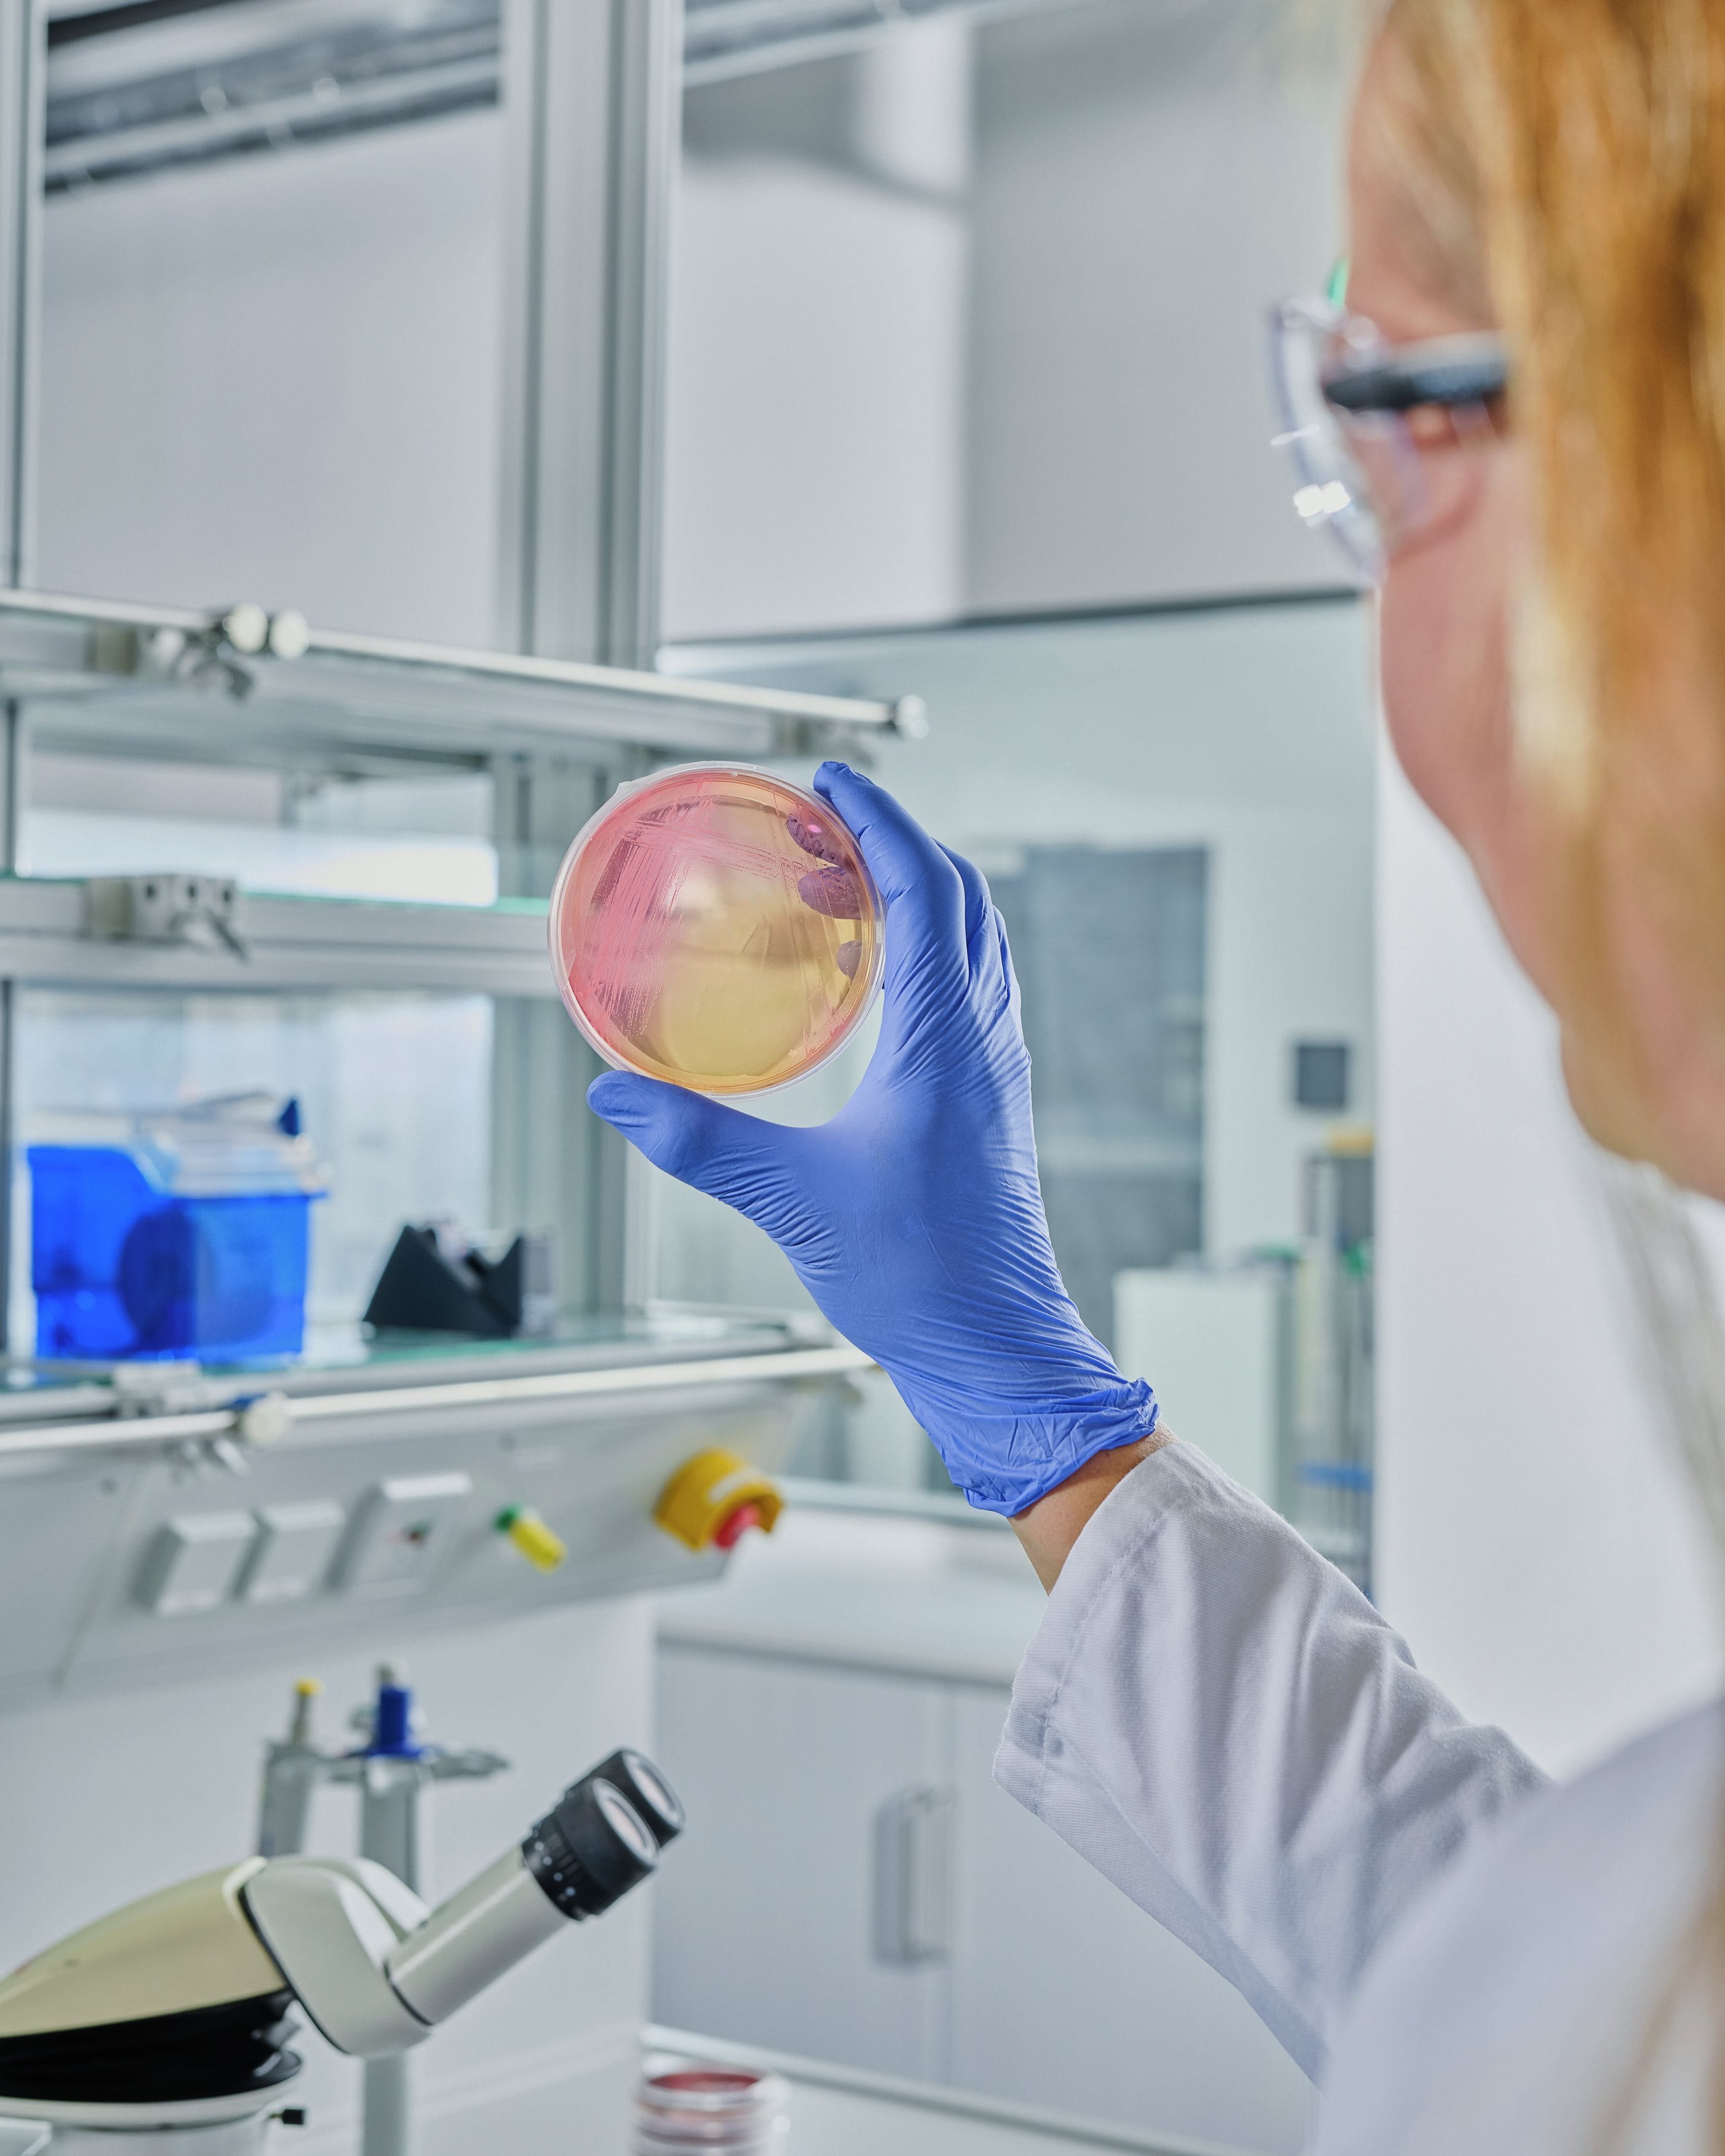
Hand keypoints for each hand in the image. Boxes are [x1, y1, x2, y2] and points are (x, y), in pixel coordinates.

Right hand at [586, 762, 1156, 1515]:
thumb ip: (701, 1142)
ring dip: (911, 896)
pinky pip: (968, 988)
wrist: (1000, 1349)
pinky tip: (871, 984)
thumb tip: (617, 1093)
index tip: (831, 781)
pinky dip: (924, 950)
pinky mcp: (992, 1102)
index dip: (876, 821)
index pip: (923, 888)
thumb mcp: (796, 1201)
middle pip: (957, 896)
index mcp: (948, 1042)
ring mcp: (997, 1070)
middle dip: (887, 846)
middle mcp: (986, 1041)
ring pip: (970, 941)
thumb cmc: (922, 1279)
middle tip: (813, 835)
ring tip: (833, 896)